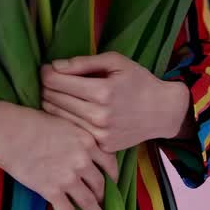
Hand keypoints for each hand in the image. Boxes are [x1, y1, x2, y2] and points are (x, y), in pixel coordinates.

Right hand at [0, 100, 117, 209]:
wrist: (9, 132)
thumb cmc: (30, 122)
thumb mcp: (63, 122)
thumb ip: (77, 136)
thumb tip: (82, 146)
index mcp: (87, 141)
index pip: (109, 162)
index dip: (113, 175)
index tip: (113, 181)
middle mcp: (82, 160)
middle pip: (100, 184)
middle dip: (103, 195)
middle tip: (103, 200)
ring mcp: (68, 177)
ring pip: (89, 201)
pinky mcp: (52, 190)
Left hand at [41, 52, 191, 152]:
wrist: (162, 111)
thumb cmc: (138, 81)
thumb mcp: (115, 62)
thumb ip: (83, 63)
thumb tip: (54, 66)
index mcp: (102, 91)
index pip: (56, 82)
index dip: (46, 73)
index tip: (47, 69)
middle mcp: (99, 115)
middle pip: (53, 99)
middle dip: (46, 87)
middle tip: (50, 81)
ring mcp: (100, 134)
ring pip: (58, 117)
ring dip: (52, 103)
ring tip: (56, 94)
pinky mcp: (102, 147)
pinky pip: (73, 131)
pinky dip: (66, 120)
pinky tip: (69, 110)